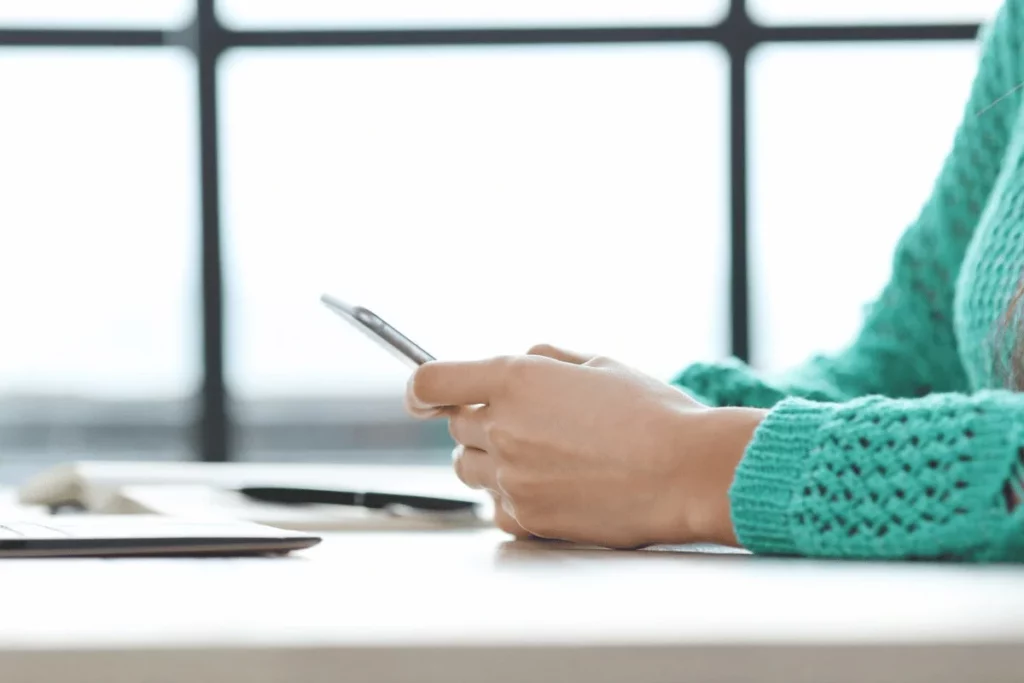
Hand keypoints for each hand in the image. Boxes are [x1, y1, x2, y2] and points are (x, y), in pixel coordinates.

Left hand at [406, 345, 764, 548]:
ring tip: (542, 456)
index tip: (424, 397)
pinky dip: (512, 497)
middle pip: (455, 427)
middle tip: (524, 423)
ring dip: (490, 459)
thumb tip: (518, 361)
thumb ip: (545, 359)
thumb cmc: (652, 413)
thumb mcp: (599, 363)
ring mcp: (512, 477)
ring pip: (469, 468)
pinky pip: (495, 507)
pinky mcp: (527, 518)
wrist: (687, 471)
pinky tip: (553, 486)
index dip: (422, 389)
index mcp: (515, 380)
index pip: (431, 382)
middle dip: (479, 421)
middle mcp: (503, 427)